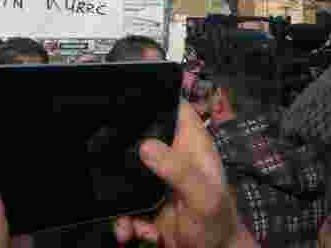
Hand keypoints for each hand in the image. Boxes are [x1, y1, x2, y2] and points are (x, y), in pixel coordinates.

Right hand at [114, 102, 257, 247]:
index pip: (176, 109)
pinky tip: (133, 233)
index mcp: (192, 146)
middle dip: (121, 156)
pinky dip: (125, 223)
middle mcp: (173, 158)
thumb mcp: (202, 195)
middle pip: (140, 139)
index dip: (156, 97)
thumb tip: (146, 145)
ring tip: (130, 223)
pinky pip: (124, 207)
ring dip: (121, 202)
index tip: (129, 99)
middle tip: (112, 171)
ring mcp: (157, 182)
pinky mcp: (146, 206)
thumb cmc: (217, 222)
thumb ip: (178, 169)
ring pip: (125, 176)